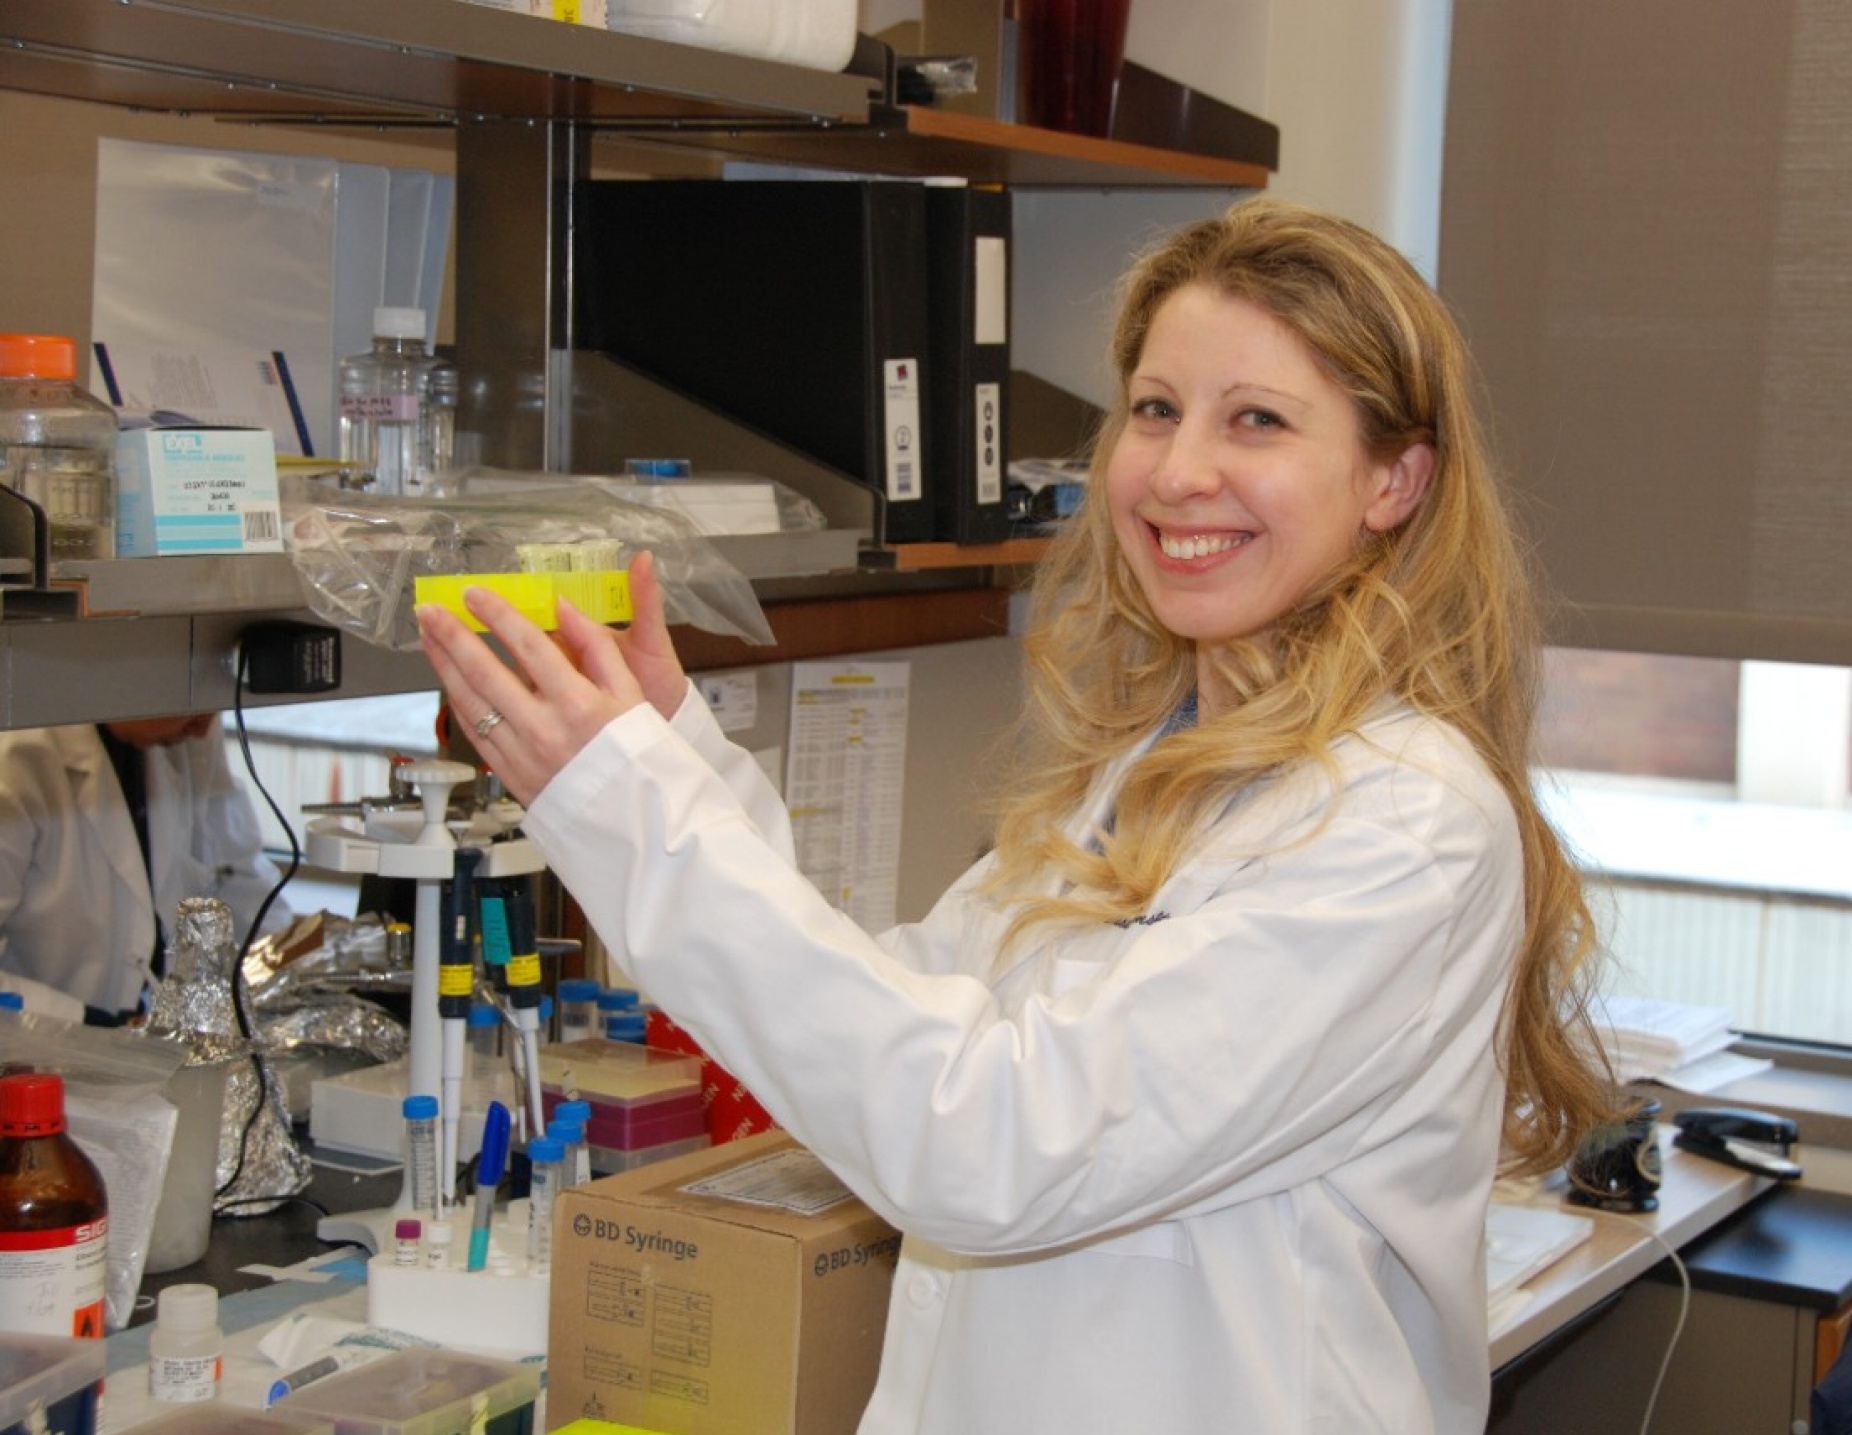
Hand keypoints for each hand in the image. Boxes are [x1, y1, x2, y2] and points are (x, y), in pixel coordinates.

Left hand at [418, 553, 681, 805]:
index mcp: (579, 702)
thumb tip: (564, 608)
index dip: (497, 614)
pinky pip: (473, 731)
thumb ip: (597, 646)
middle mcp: (544, 727)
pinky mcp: (509, 773)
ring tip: (428, 637)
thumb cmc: (633, 752)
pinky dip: (456, 701)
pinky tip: (448, 680)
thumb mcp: (632, 693)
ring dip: (443, 665)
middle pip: (485, 671)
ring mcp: (522, 752)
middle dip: (452, 635)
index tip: (476, 594)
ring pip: (469, 701)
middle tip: (431, 610)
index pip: (528, 645)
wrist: (629, 816)